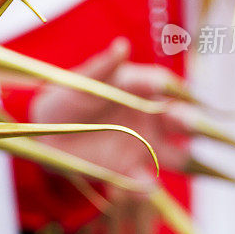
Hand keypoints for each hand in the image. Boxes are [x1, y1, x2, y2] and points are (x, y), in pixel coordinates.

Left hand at [29, 39, 187, 176]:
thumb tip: (122, 46)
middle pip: (180, 120)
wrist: (46, 132)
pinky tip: (139, 184)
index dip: (169, 86)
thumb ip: (101, 67)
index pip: (164, 85)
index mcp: (140, 88)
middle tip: (186, 121)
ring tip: (178, 158)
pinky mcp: (130, 171)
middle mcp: (151, 117)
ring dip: (181, 159)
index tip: (165, 87)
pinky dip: (144, 187)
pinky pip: (145, 183)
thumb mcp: (80, 82)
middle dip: (188, 121)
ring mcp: (145, 145)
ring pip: (176, 156)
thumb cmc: (66, 98)